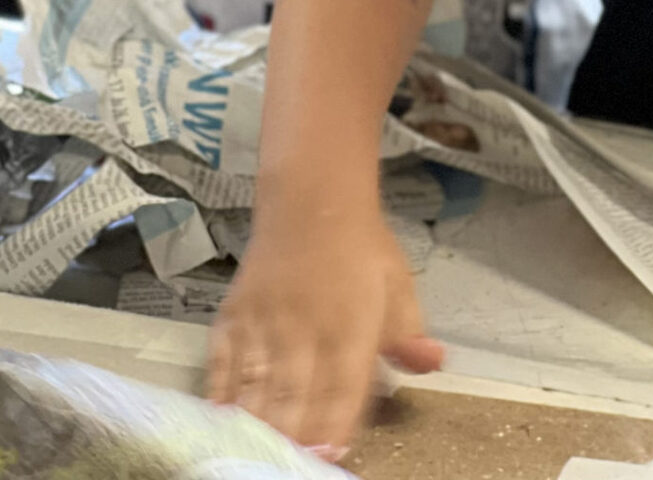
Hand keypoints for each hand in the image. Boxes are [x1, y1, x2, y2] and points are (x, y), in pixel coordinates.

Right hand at [207, 206, 442, 458]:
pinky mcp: (232, 317)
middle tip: (286, 469)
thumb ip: (409, 334)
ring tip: (251, 459)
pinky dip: (220, 398)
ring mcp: (263, 324)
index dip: (334, 431)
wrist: (310, 199)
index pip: (342, 391)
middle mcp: (304, 329)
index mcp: (350, 326)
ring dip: (256, 428)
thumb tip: (432, 363)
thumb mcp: (398, 284)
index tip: (328, 461)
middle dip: (292, 441)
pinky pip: (221, 365)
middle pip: (294, 399)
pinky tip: (221, 424)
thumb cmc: (360, 248)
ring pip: (256, 389)